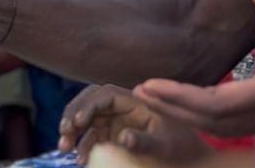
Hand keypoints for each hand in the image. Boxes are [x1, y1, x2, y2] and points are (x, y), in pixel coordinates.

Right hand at [59, 85, 209, 165]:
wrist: (190, 159)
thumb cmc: (181, 149)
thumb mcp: (166, 146)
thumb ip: (144, 142)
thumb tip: (122, 136)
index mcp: (136, 101)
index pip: (105, 94)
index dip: (88, 106)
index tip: (77, 123)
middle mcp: (124, 107)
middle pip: (91, 102)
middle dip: (74, 114)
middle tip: (63, 134)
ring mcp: (118, 120)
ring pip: (88, 117)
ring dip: (73, 129)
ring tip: (64, 146)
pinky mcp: (115, 134)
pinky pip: (93, 134)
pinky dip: (83, 143)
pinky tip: (79, 159)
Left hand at [133, 0, 254, 136]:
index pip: (212, 104)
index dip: (176, 96)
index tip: (145, 84)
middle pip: (208, 121)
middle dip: (170, 107)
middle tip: (134, 89)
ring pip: (224, 126)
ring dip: (189, 112)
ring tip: (161, 94)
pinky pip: (240, 123)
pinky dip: (213, 114)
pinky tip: (207, 98)